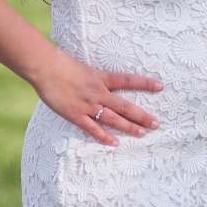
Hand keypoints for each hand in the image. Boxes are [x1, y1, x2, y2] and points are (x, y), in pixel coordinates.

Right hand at [33, 46, 162, 145]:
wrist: (45, 68)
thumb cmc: (62, 64)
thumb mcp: (84, 68)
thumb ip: (94, 78)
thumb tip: (101, 82)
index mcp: (102, 78)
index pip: (128, 81)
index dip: (145, 84)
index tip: (161, 86)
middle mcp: (99, 93)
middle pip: (125, 106)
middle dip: (142, 116)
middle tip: (156, 123)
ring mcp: (88, 105)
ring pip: (114, 119)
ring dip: (129, 127)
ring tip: (142, 133)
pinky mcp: (76, 116)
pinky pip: (93, 129)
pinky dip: (105, 137)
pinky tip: (116, 143)